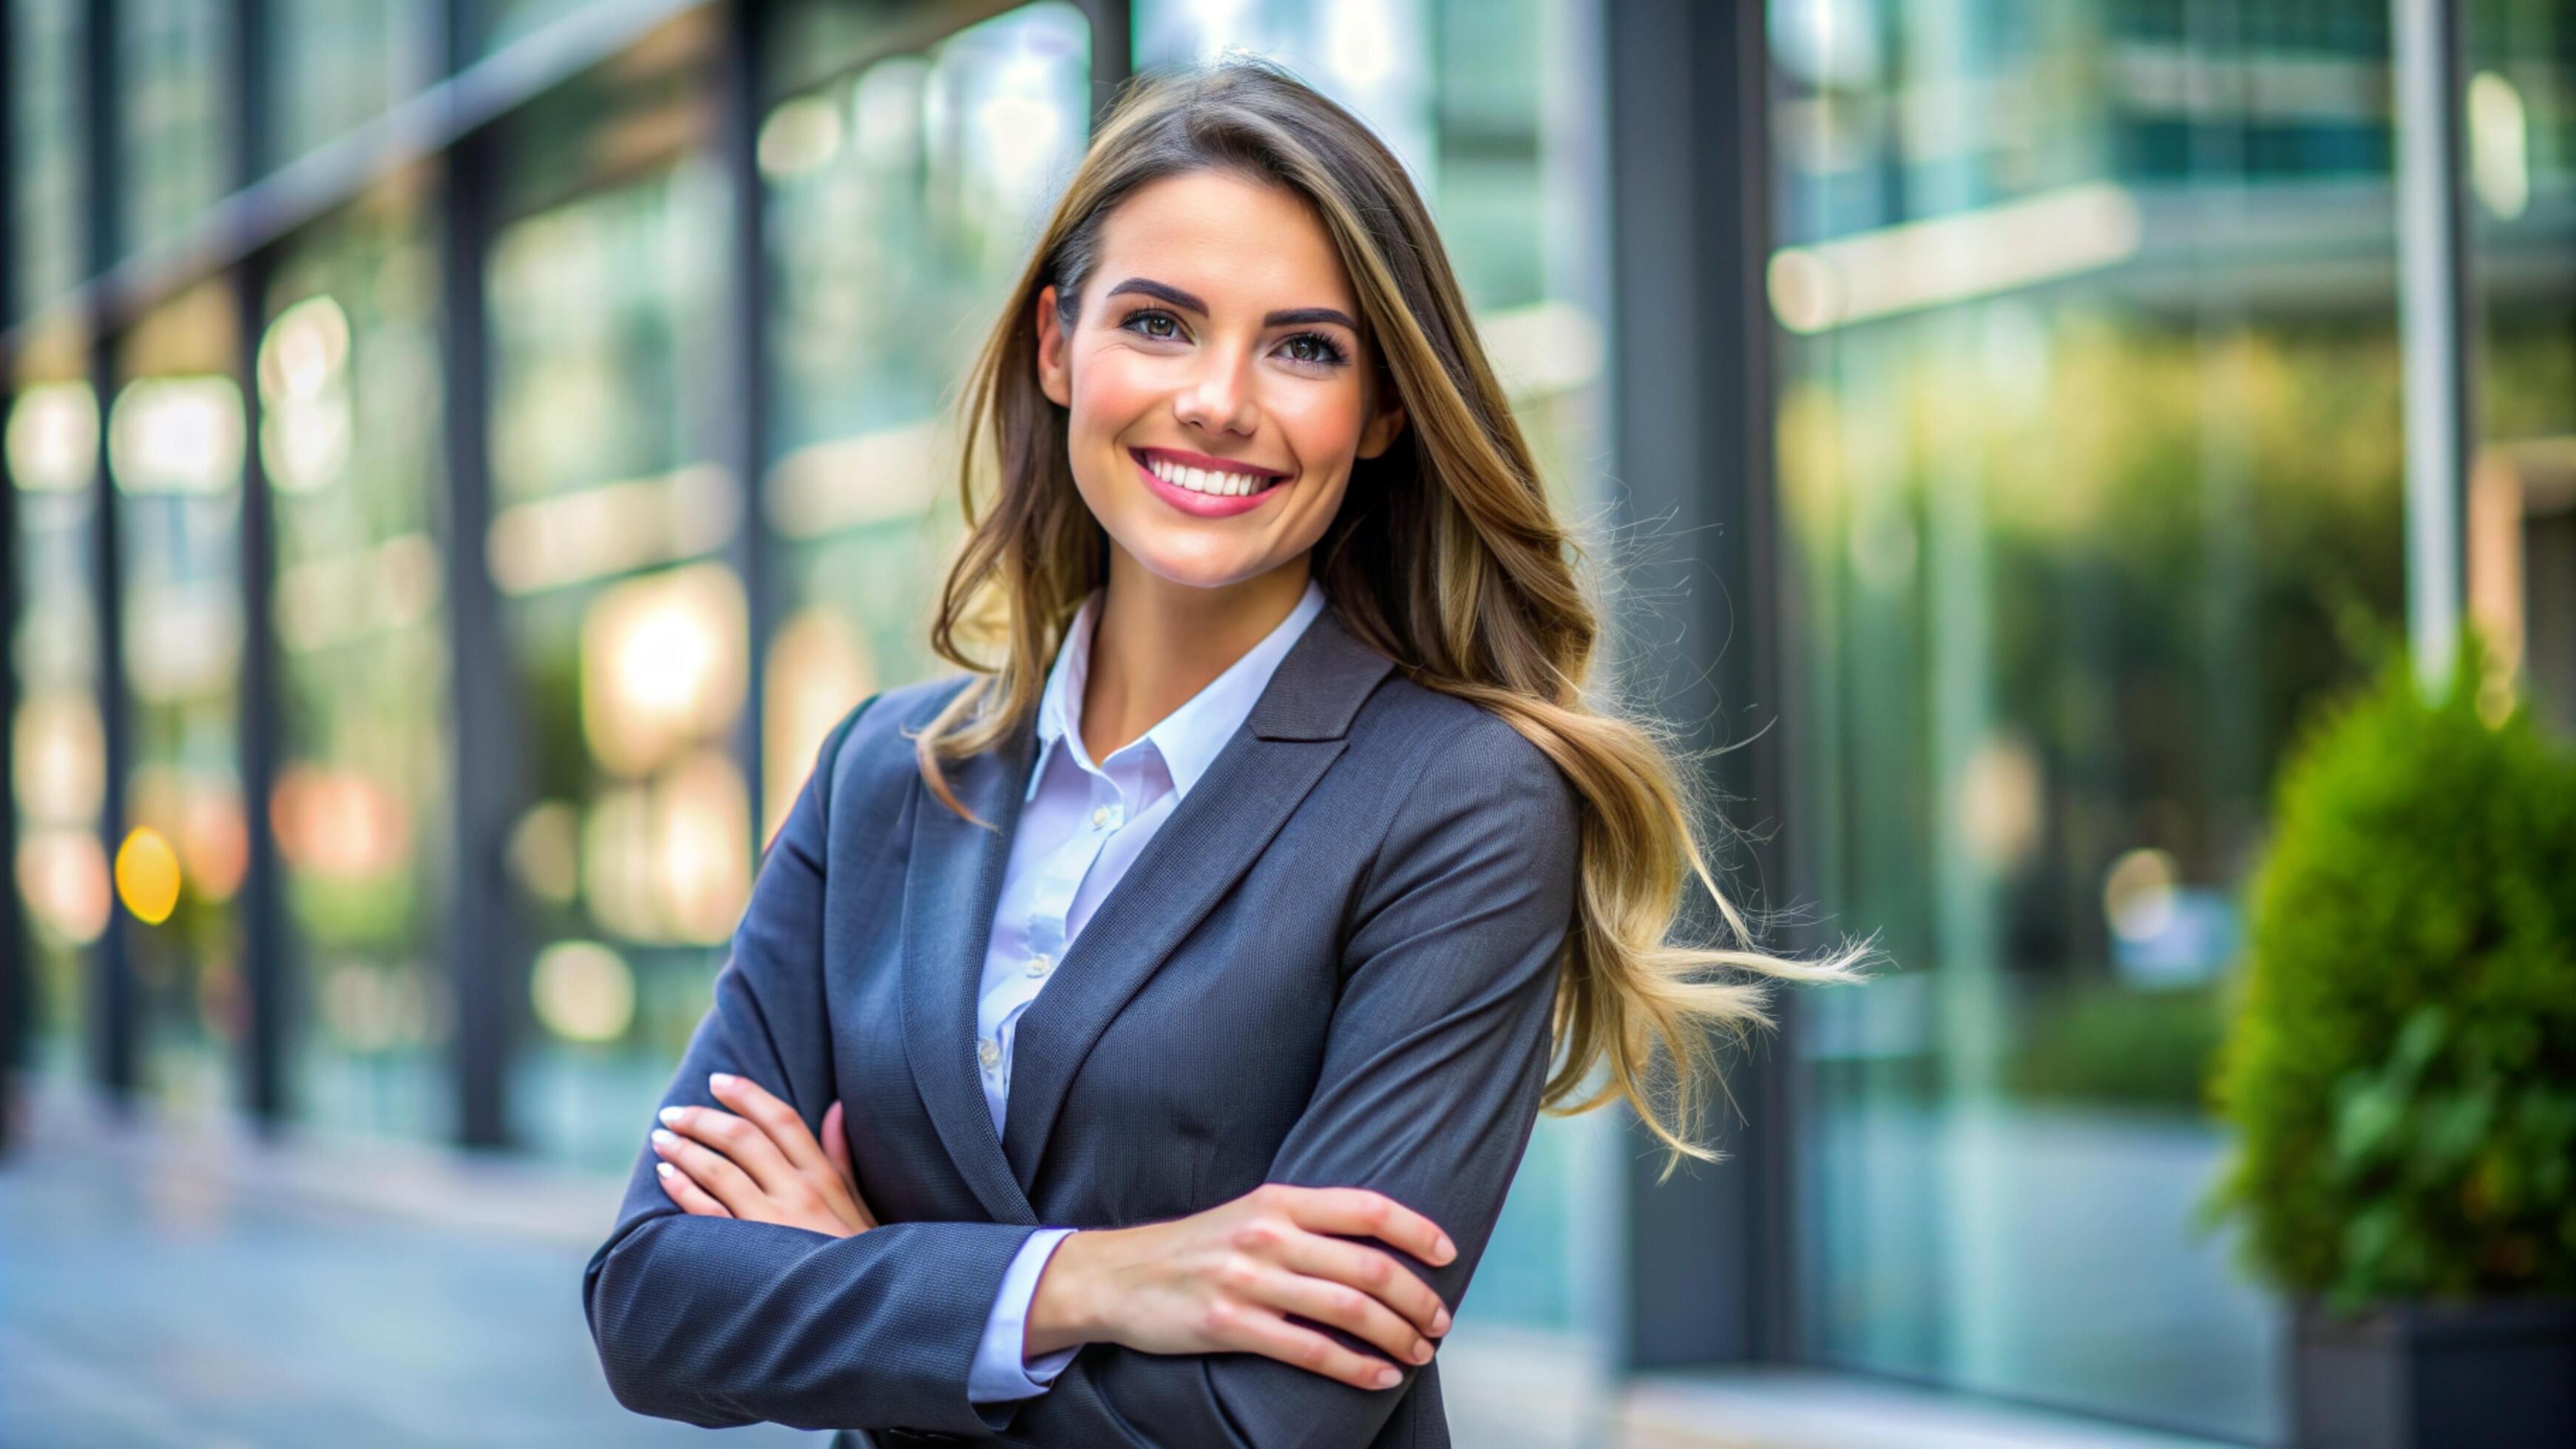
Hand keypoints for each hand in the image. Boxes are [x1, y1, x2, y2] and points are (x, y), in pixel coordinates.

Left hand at [649, 1072, 878, 1237]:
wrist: (861, 1314)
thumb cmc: (858, 1259)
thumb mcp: (859, 1205)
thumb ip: (840, 1156)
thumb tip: (835, 1108)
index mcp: (824, 1178)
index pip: (782, 1119)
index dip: (747, 1094)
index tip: (718, 1080)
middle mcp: (798, 1193)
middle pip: (744, 1138)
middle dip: (704, 1118)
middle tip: (674, 1111)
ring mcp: (773, 1224)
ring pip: (720, 1171)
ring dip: (685, 1149)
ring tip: (661, 1138)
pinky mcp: (751, 1254)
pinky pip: (708, 1215)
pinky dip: (683, 1190)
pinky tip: (665, 1176)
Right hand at [1025, 1183, 1455, 1390]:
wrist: (1117, 1275)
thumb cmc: (1196, 1247)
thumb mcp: (1251, 1215)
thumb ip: (1307, 1224)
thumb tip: (1378, 1248)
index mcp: (1279, 1200)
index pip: (1367, 1208)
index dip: (1417, 1231)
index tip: (1448, 1255)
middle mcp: (1268, 1235)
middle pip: (1368, 1267)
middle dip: (1417, 1299)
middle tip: (1440, 1323)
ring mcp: (1248, 1281)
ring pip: (1348, 1310)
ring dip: (1396, 1337)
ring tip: (1419, 1353)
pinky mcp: (1228, 1325)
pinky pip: (1310, 1352)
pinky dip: (1355, 1368)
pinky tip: (1379, 1377)